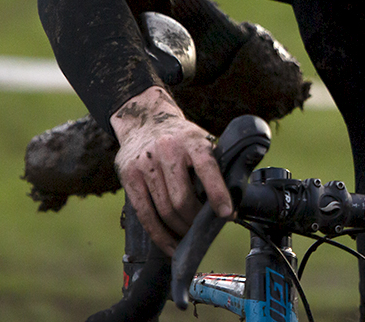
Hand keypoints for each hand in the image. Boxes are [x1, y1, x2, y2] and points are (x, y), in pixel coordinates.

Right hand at [110, 85, 232, 255]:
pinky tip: (171, 245)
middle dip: (196, 221)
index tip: (227, 214)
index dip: (218, 193)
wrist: (145, 120)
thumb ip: (215, 165)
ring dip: (180, 231)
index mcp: (192, 140)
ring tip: (189, 238)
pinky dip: (160, 236)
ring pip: (164, 211)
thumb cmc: (182, 138)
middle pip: (182, 199)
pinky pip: (145, 216)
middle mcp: (167, 150)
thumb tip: (236, 200)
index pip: (207, 167)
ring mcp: (145, 164)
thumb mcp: (201, 140)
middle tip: (204, 231)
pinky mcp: (129, 177)